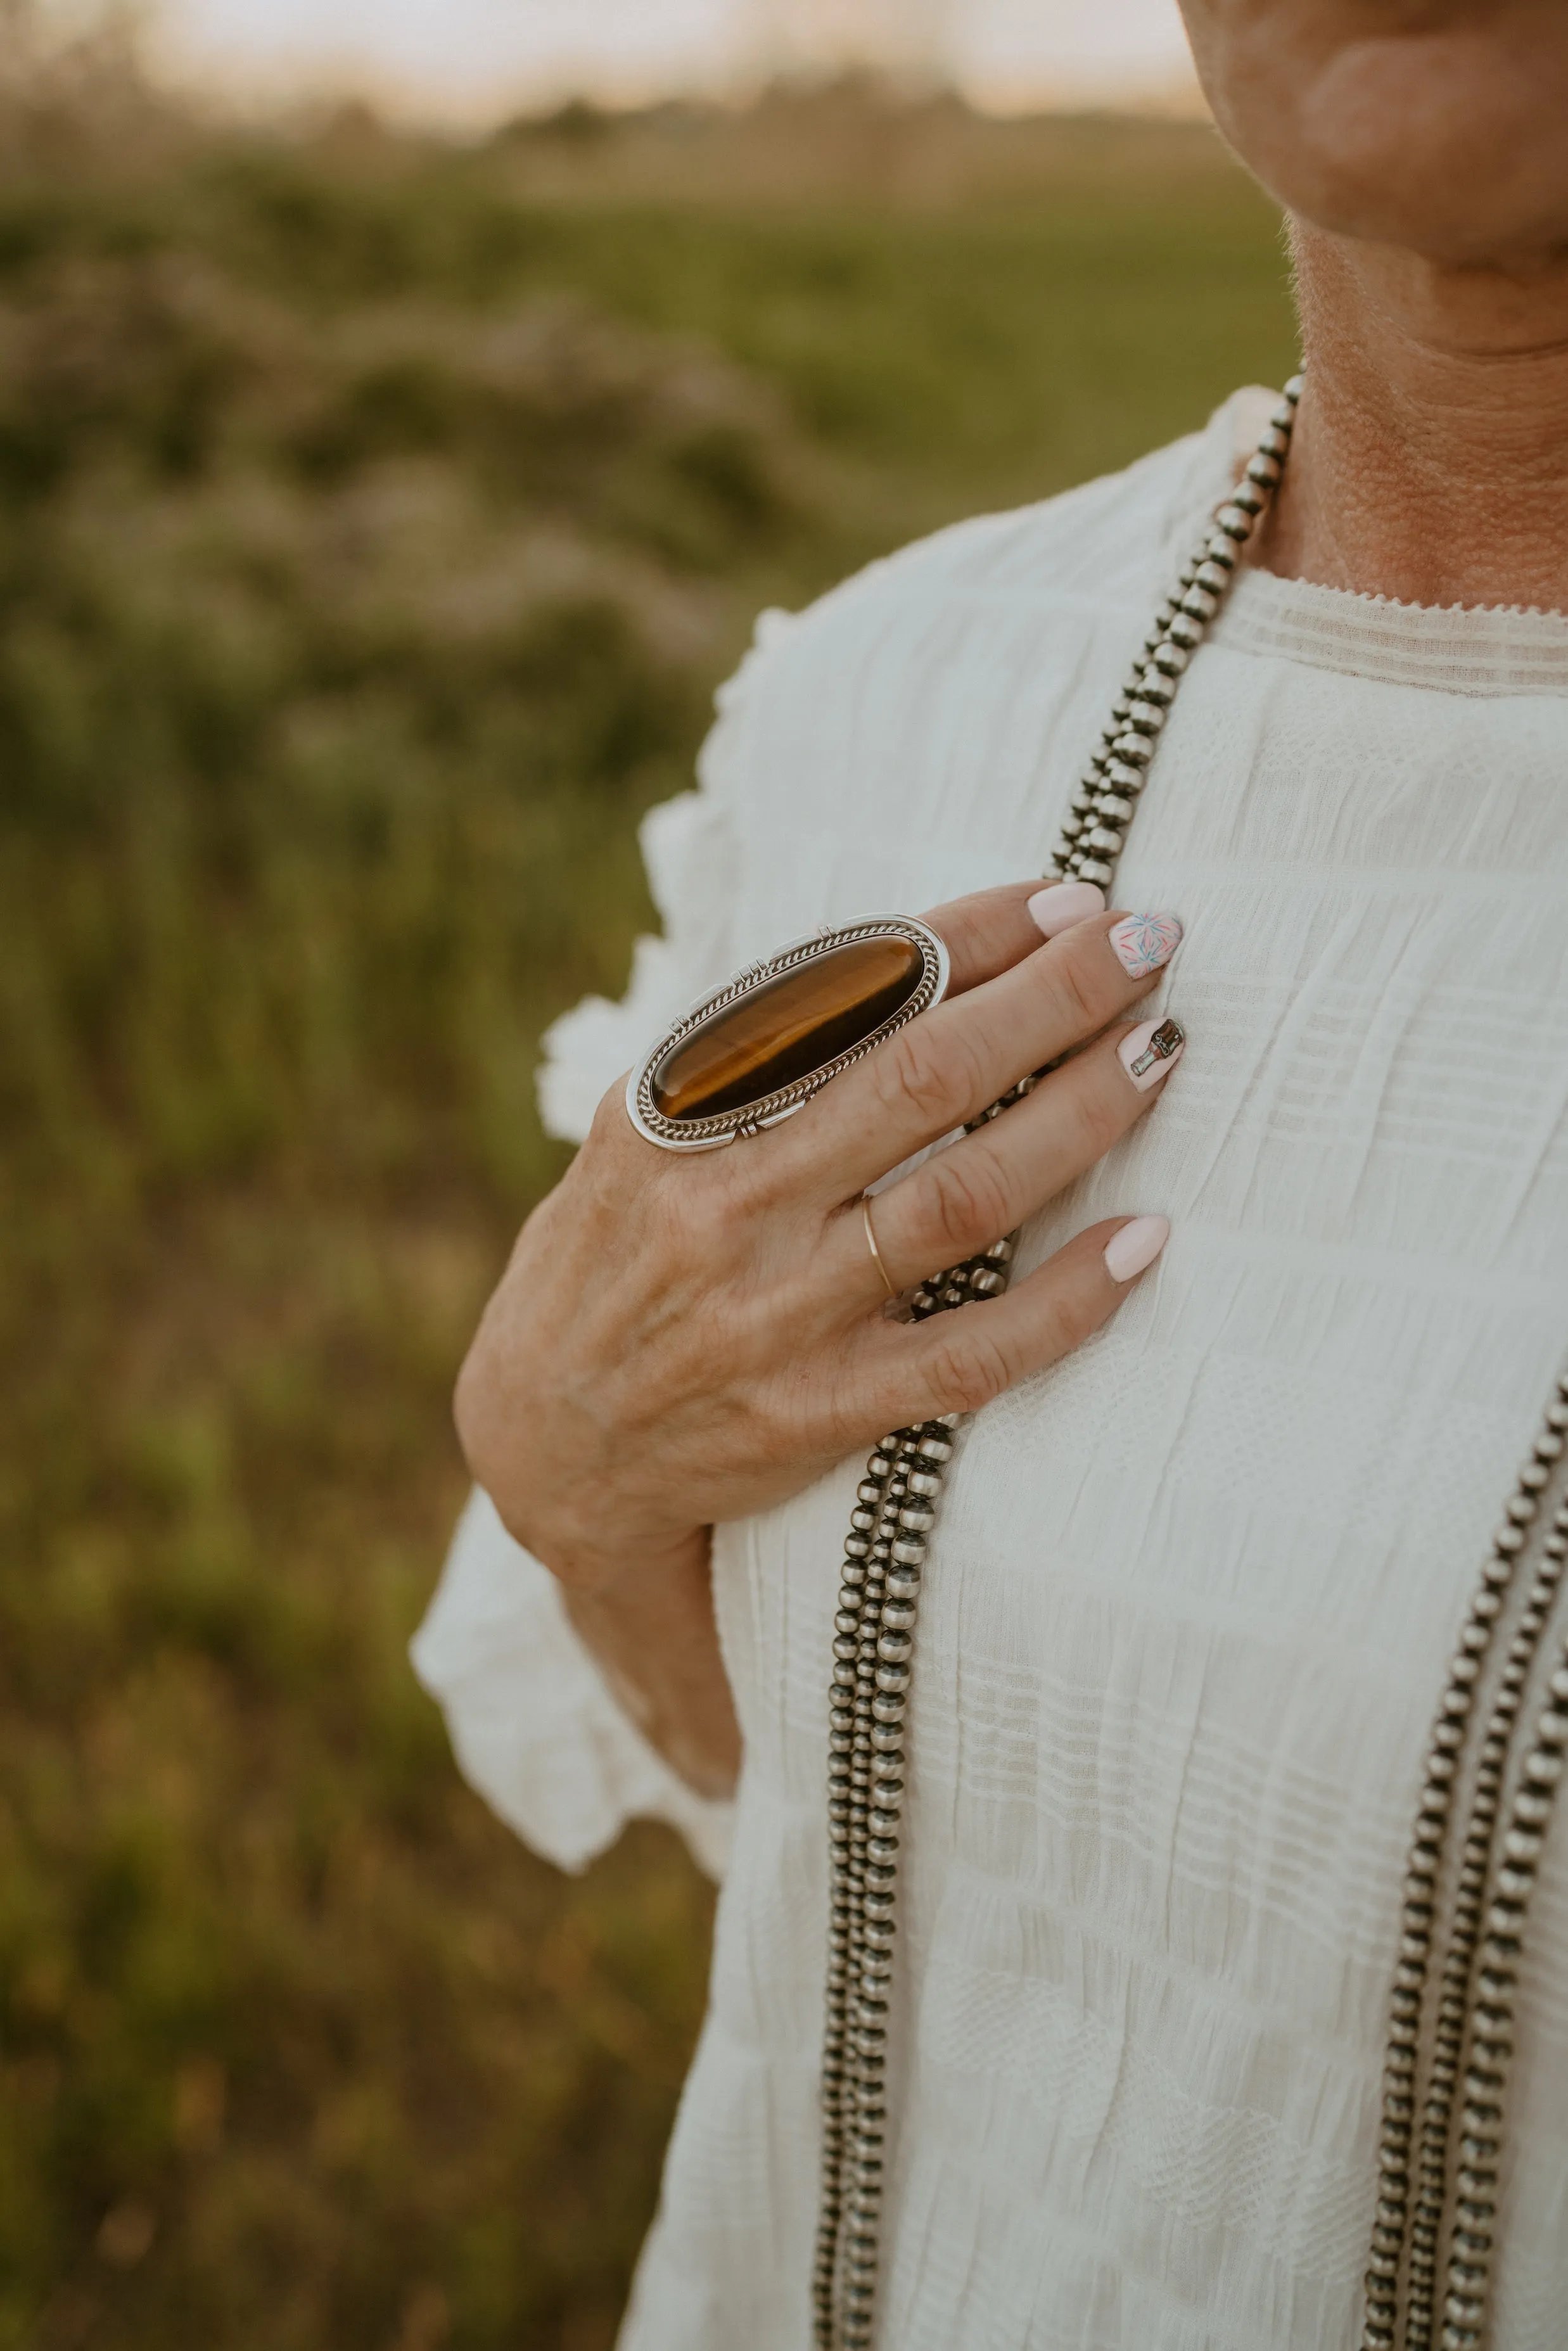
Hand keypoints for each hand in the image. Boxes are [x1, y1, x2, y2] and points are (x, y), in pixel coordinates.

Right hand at [455, 879, 1184, 1596]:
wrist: (550, 1457)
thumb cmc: (613, 1265)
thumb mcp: (633, 1139)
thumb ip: (739, 1059)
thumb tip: (899, 957)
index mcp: (672, 1113)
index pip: (842, 993)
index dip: (969, 937)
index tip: (1063, 901)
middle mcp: (723, 1205)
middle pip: (922, 1077)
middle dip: (1051, 995)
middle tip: (1145, 940)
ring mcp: (774, 1314)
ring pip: (962, 1198)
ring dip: (1079, 1113)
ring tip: (1159, 1048)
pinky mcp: (818, 1413)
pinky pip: (970, 1354)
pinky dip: (1066, 1299)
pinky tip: (1143, 1238)